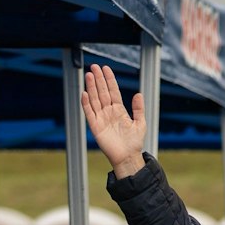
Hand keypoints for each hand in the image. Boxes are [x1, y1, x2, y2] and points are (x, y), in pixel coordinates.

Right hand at [80, 63, 146, 178]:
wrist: (128, 157)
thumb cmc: (134, 142)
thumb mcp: (140, 123)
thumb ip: (138, 109)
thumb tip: (138, 94)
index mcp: (119, 110)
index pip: (113, 91)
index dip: (109, 80)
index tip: (106, 69)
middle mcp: (109, 112)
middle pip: (102, 92)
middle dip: (98, 79)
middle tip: (94, 67)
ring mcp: (101, 118)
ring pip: (95, 100)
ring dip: (91, 88)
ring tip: (89, 75)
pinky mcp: (96, 127)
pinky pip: (89, 113)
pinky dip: (86, 104)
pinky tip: (84, 93)